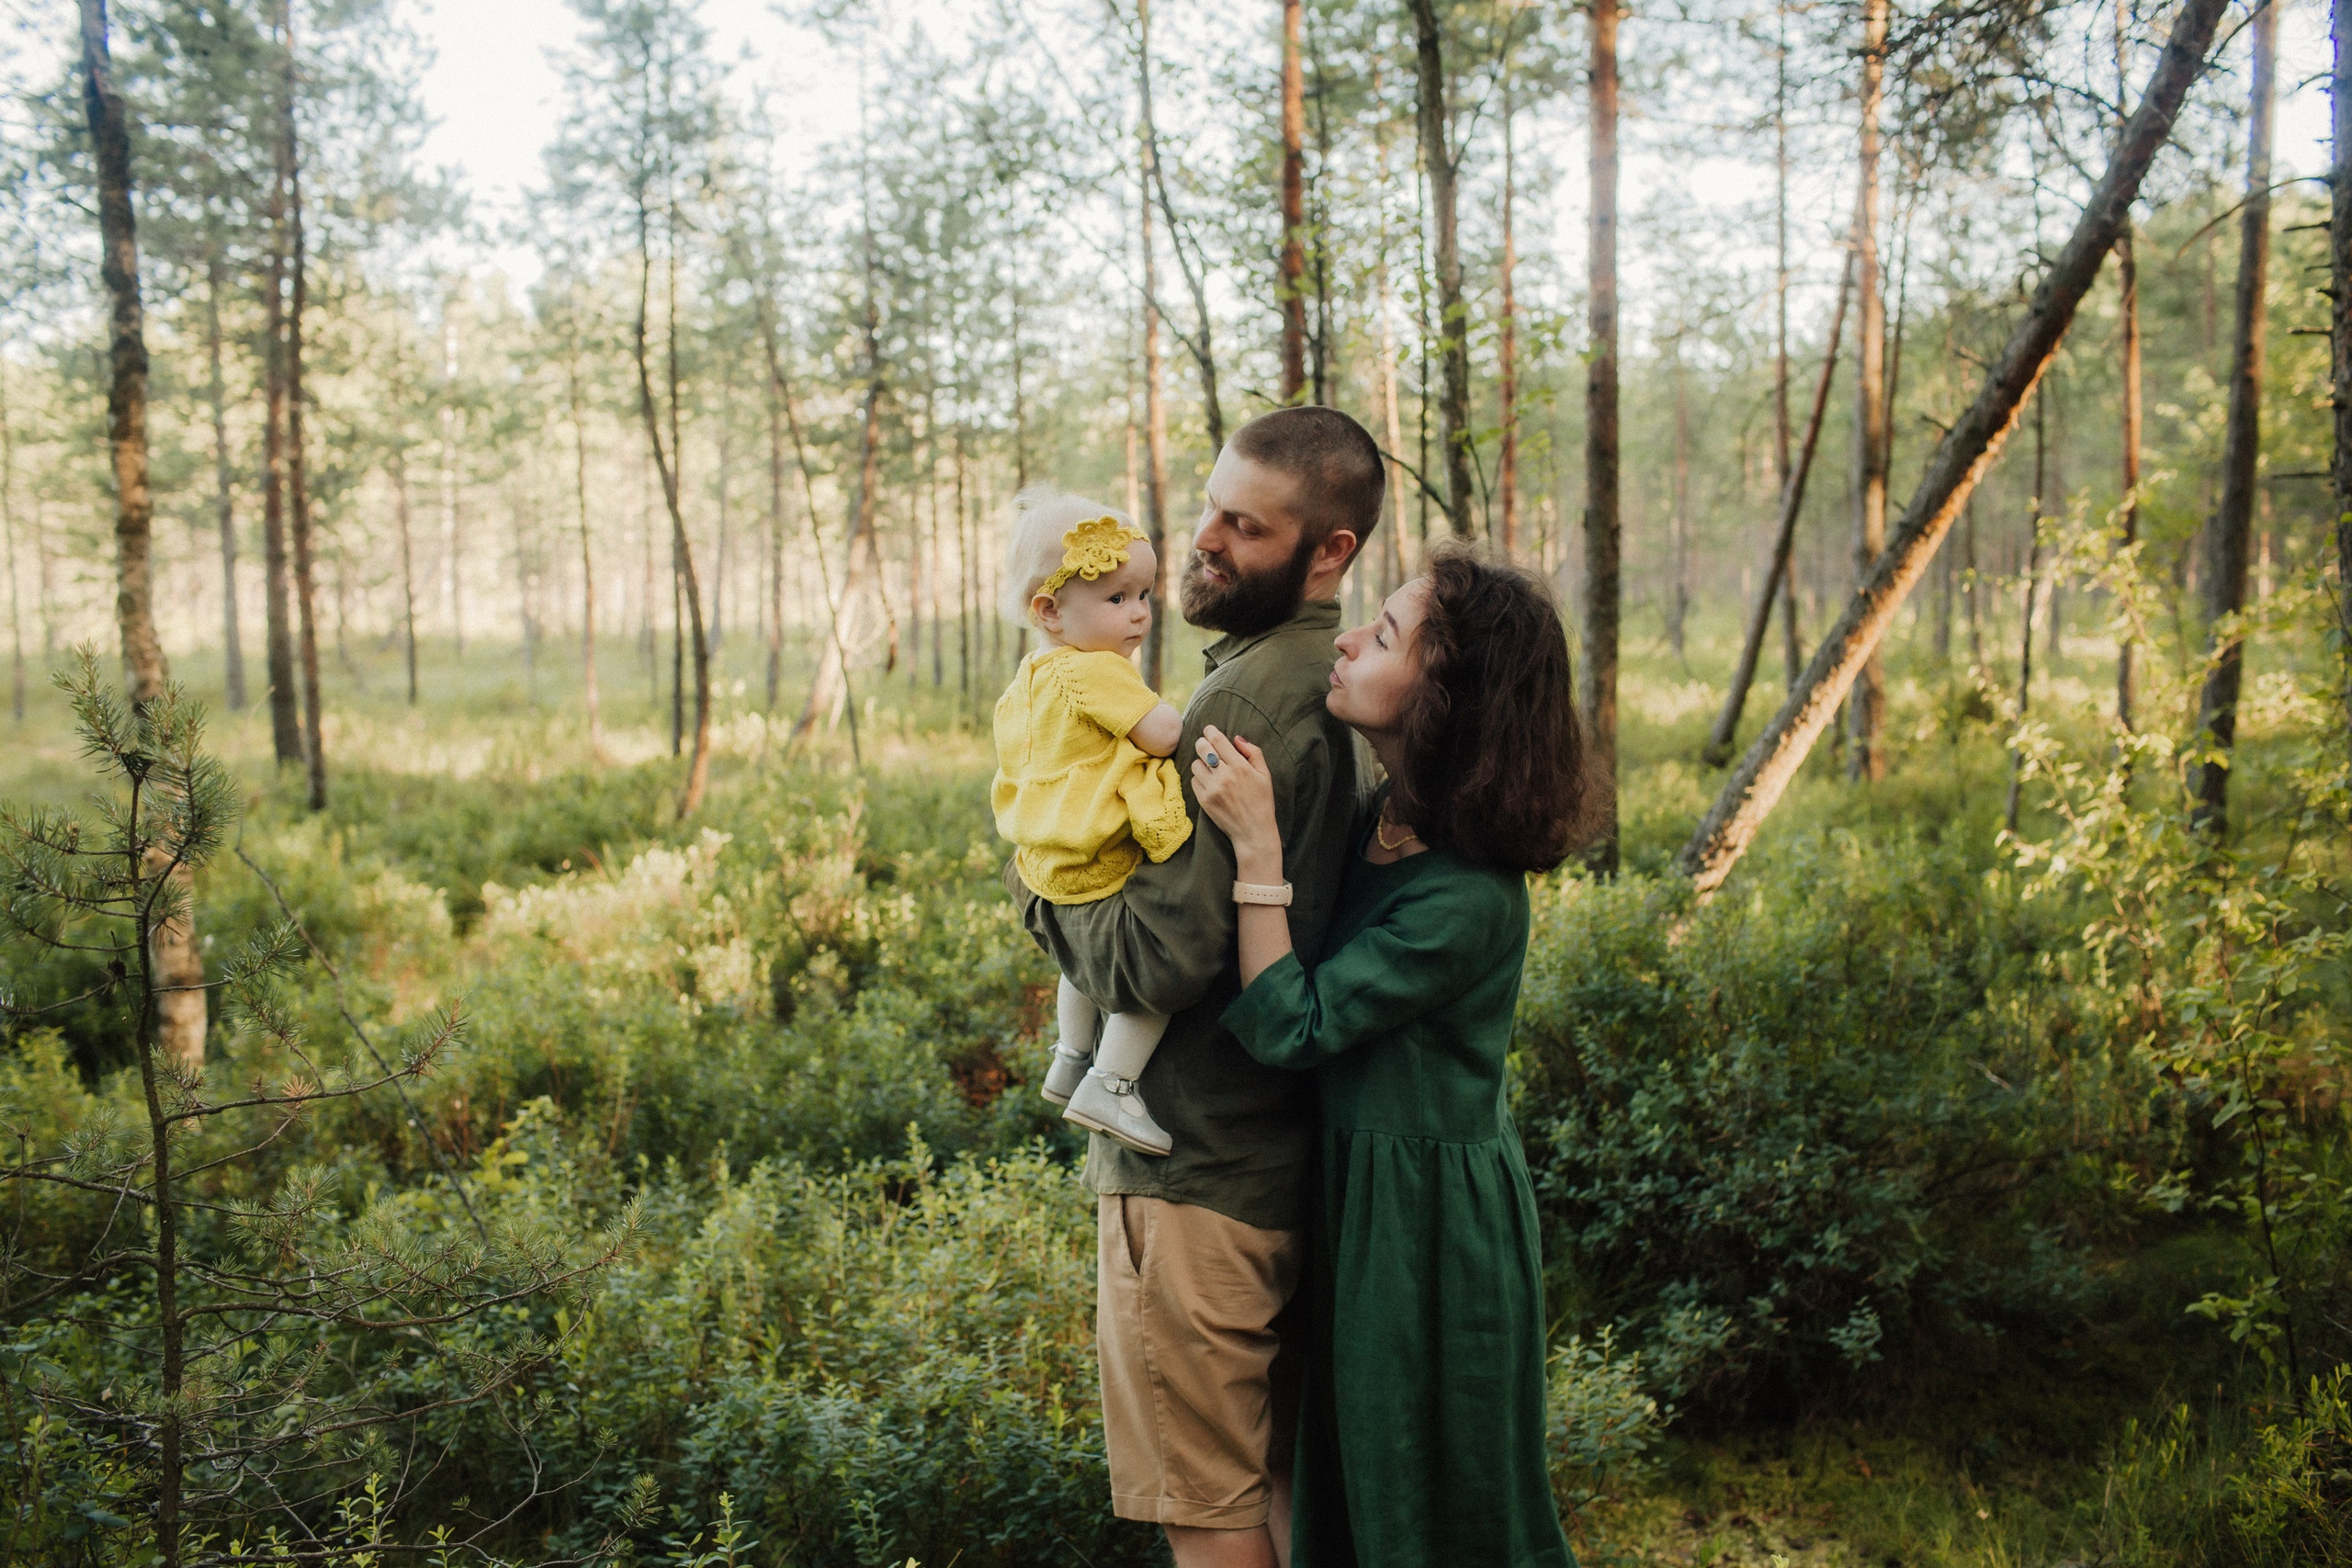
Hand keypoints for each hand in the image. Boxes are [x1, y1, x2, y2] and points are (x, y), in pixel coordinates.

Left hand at [1190, 726, 1279, 872]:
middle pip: (1202, 748)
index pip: (1218, 740)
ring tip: (1211, 769)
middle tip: (1206, 746)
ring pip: (1196, 764)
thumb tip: (1236, 738)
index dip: (1210, 731)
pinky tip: (1209, 783)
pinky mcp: (1204, 800)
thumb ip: (1253, 752)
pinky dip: (1199, 779)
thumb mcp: (1265, 775)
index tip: (1208, 729)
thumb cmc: (1262, 801)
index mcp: (1240, 767)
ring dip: (1201, 763)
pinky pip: (1194, 781)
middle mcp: (1224, 776)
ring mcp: (1212, 789)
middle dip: (1203, 743)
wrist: (1253, 831)